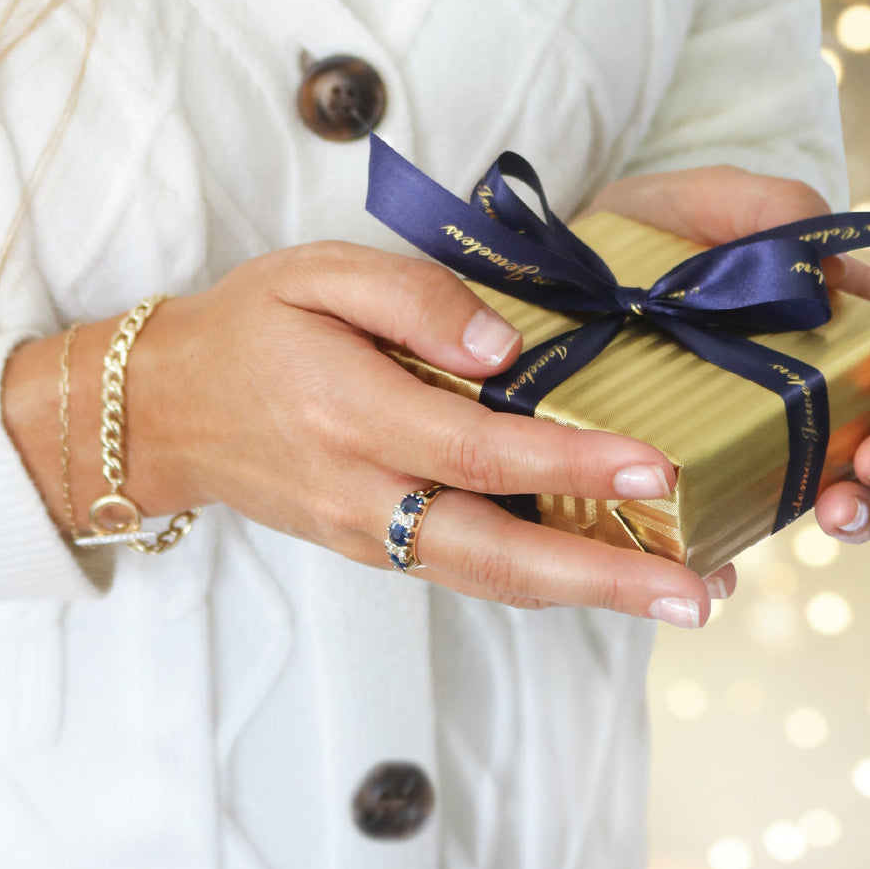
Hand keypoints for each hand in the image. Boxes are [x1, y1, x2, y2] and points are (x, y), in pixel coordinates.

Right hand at [116, 242, 732, 626]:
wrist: (172, 410)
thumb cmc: (250, 329)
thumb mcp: (316, 273)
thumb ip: (411, 296)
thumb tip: (503, 348)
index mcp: (351, 414)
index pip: (476, 450)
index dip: (568, 467)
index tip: (654, 470)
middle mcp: (363, 493)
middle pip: (495, 555)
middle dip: (602, 579)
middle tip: (697, 590)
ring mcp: (367, 533)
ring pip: (487, 579)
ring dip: (586, 594)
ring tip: (678, 593)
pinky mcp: (372, 546)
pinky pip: (466, 569)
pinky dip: (540, 580)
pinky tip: (602, 571)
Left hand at [589, 165, 869, 542]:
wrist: (559, 285)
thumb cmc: (643, 233)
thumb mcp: (698, 200)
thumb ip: (766, 208)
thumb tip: (828, 274)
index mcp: (840, 311)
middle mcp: (823, 380)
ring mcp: (777, 434)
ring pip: (856, 487)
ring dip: (866, 510)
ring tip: (835, 512)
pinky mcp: (719, 475)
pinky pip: (751, 522)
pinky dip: (751, 547)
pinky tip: (728, 561)